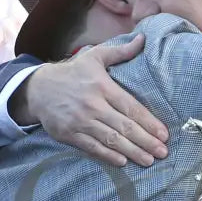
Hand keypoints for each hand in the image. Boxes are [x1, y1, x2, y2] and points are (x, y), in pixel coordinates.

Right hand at [14, 34, 169, 165]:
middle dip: (146, 141)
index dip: (149, 122)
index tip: (164, 134)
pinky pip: (92, 147)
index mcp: (102, 86)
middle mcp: (93, 105)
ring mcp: (80, 121)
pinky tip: (123, 162)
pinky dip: (108, 156)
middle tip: (162, 152)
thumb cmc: (73, 73)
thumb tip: (143, 39)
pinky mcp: (69, 134)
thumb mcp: (95, 57)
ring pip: (111, 140)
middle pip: (124, 127)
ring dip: (132, 152)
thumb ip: (121, 52)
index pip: (131, 107)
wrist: (37, 89)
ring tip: (149, 161)